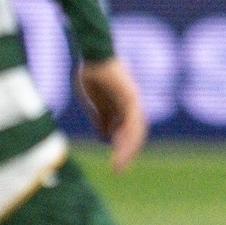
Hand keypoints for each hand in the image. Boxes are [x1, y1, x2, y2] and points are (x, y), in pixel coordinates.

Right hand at [78, 57, 146, 171]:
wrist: (92, 55)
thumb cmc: (91, 73)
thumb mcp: (93, 102)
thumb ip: (100, 118)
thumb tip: (104, 137)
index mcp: (122, 107)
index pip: (127, 132)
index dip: (122, 147)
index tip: (115, 162)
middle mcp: (131, 106)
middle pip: (134, 134)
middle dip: (126, 152)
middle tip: (117, 168)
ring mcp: (133, 102)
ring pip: (135, 131)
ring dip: (127, 149)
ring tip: (118, 164)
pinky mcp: (131, 98)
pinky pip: (132, 122)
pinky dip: (127, 137)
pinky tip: (119, 148)